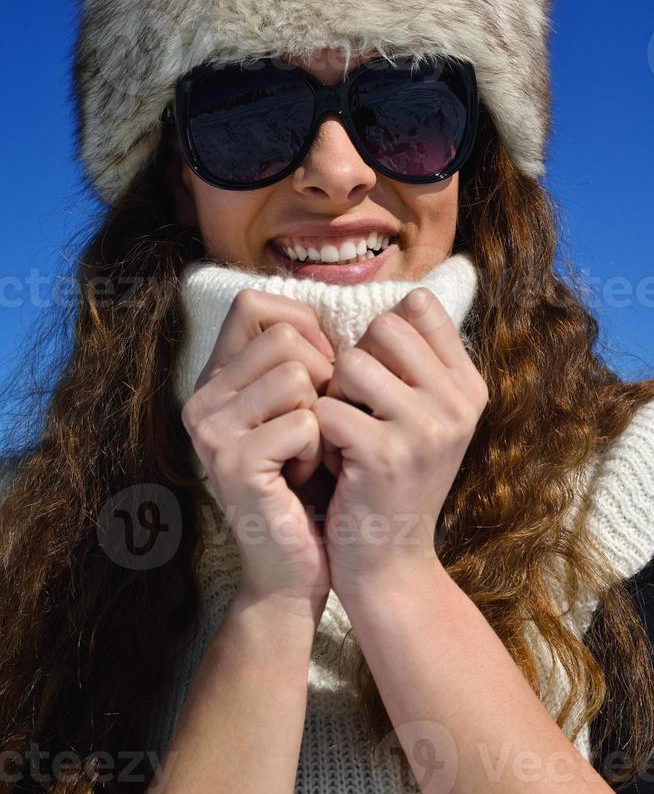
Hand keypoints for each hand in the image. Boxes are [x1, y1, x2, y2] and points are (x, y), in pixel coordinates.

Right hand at [181, 289, 335, 623]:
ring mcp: (211, 429)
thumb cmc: (308, 481)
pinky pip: (305, 421)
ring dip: (322, 418)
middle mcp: (202, 397)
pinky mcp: (233, 461)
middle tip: (314, 427)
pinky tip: (302, 480)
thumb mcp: (300, 407)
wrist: (292, 566)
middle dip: (323, 378)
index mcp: (216, 378)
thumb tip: (329, 311)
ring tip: (306, 455)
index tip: (320, 371)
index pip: (254, 304)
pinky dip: (320, 451)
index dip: (303, 327)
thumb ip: (301, 357)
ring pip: (298, 375)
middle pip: (286, 336)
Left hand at [311, 287, 487, 600]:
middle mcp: (458, 402)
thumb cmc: (394, 480)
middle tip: (355, 410)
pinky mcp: (385, 455)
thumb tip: (400, 301)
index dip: (382, 334)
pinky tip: (332, 462)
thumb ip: (418, 363)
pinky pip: (327, 406)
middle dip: (354, 363)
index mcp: (469, 386)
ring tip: (344, 435)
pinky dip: (317, 433)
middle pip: (381, 327)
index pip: (418, 307)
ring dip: (333, 396)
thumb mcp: (425, 417)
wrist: (390, 565)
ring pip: (351, 362)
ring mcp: (426, 428)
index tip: (377, 379)